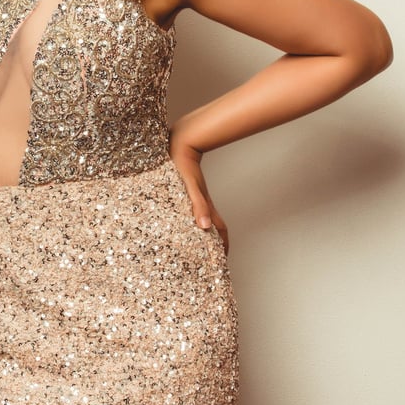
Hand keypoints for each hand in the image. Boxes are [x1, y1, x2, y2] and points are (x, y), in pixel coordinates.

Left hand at [169, 136, 228, 254]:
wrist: (181, 144)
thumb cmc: (184, 164)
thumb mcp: (190, 187)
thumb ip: (198, 205)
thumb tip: (204, 226)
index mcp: (205, 206)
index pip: (219, 230)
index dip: (223, 246)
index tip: (222, 260)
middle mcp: (203, 204)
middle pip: (215, 228)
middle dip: (216, 244)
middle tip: (211, 259)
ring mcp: (197, 198)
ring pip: (206, 220)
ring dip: (206, 234)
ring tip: (199, 247)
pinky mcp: (189, 192)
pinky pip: (196, 211)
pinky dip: (195, 221)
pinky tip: (185, 224)